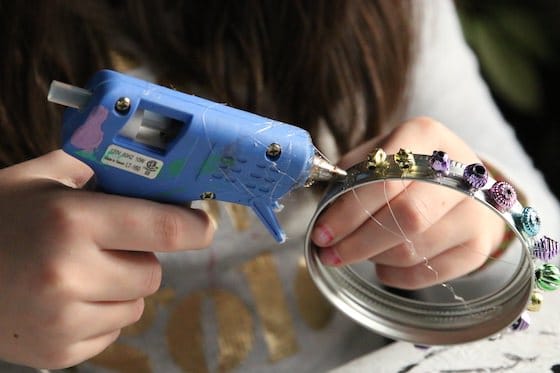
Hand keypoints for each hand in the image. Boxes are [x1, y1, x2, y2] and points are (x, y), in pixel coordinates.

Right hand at [0, 150, 214, 368]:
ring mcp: (63, 319)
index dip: (195, 227)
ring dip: (121, 289)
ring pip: (136, 305)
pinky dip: (101, 315)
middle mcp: (70, 273)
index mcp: (71, 221)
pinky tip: (66, 299)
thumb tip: (148, 170)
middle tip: (106, 245)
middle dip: (140, 257)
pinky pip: (113, 331)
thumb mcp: (38, 179)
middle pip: (153, 272)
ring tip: (78, 272)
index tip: (205, 225)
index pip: (164, 228)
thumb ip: (94, 168)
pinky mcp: (58, 351)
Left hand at [311, 117, 504, 288]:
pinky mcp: (479, 245)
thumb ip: (348, 177)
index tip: (321, 233)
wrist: (462, 185)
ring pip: (412, 249)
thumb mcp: (377, 156)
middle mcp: (458, 171)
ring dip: (374, 257)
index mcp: (425, 136)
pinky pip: (427, 274)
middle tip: (330, 253)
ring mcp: (475, 210)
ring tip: (359, 250)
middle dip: (357, 242)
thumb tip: (325, 214)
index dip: (348, 212)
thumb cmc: (406, 170)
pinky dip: (395, 275)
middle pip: (404, 217)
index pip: (383, 180)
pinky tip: (383, 263)